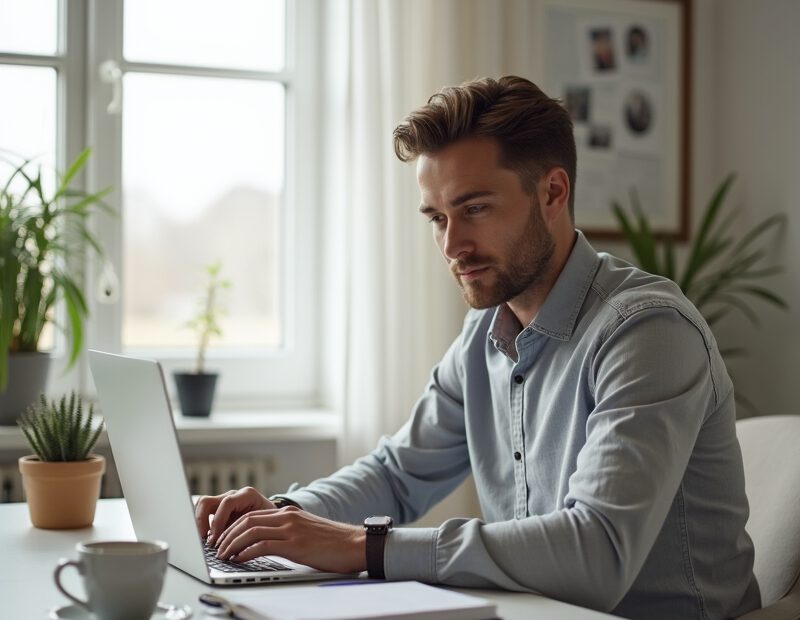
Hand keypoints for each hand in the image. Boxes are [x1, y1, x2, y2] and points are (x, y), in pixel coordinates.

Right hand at [195, 486, 273, 544]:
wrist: (275, 517)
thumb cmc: (272, 521)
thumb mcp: (266, 525)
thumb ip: (253, 531)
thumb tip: (237, 548)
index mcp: (247, 495)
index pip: (226, 503)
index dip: (218, 521)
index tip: (215, 539)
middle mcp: (233, 496)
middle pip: (207, 502)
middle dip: (201, 522)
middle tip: (204, 541)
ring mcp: (224, 501)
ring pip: (202, 506)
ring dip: (199, 524)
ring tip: (203, 542)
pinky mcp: (219, 510)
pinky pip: (204, 514)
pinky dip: (202, 527)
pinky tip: (207, 541)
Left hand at [214, 506, 366, 573]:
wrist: (355, 544)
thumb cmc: (333, 543)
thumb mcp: (306, 531)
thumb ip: (287, 533)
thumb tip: (267, 544)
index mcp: (289, 514)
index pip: (252, 515)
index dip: (233, 527)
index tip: (223, 539)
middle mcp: (288, 518)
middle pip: (247, 520)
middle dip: (227, 534)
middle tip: (217, 548)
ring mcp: (291, 530)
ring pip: (250, 531)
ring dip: (232, 544)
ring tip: (223, 555)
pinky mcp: (295, 544)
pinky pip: (263, 545)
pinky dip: (246, 552)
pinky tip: (239, 560)